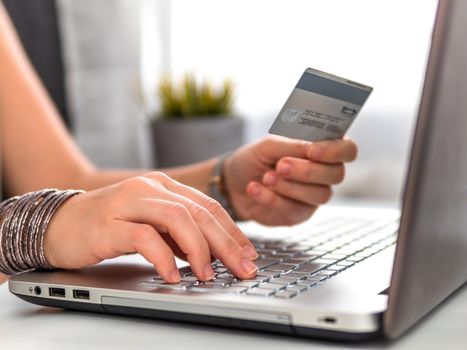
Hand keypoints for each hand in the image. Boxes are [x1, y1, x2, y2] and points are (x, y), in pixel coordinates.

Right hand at [44, 172, 257, 282]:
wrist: (59, 223)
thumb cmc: (109, 226)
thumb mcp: (151, 226)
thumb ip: (178, 235)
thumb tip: (213, 255)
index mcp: (164, 187)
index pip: (208, 206)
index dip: (233, 231)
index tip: (249, 255)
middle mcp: (150, 188)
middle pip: (200, 212)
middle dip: (226, 243)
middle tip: (243, 268)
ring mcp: (129, 202)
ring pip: (178, 218)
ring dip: (199, 250)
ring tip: (208, 275)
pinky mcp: (109, 223)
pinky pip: (144, 238)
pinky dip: (163, 258)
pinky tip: (171, 276)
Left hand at [223, 136, 356, 225]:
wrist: (234, 182)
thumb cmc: (255, 159)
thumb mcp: (269, 145)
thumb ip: (292, 145)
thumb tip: (312, 149)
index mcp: (322, 150)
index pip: (347, 150)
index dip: (335, 151)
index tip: (312, 151)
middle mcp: (323, 174)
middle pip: (336, 175)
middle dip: (307, 170)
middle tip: (281, 165)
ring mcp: (313, 196)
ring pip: (319, 194)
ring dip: (290, 186)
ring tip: (266, 177)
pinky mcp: (298, 215)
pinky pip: (294, 209)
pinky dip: (272, 198)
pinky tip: (255, 189)